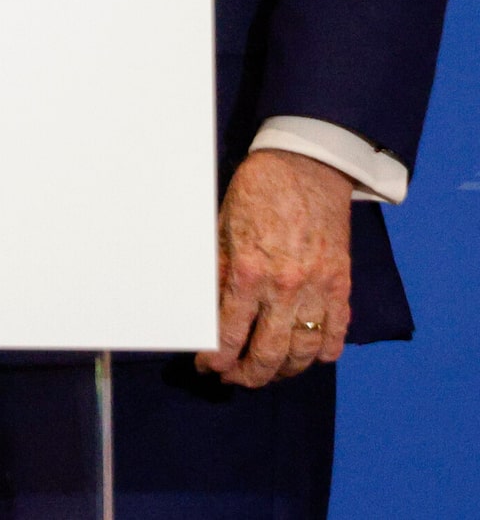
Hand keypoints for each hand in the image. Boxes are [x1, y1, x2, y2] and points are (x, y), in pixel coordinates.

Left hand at [198, 148, 351, 387]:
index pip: (230, 334)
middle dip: (248, 375)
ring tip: (266, 373)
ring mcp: (318, 289)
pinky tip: (307, 358)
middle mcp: (286, 287)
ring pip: (304, 352)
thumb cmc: (257, 193)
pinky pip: (336, 333)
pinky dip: (323, 353)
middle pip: (269, 354)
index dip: (216, 358)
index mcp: (248, 272)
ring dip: (283, 371)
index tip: (207, 365)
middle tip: (233, 378)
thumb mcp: (221, 229)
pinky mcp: (341, 285)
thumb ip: (218, 273)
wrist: (306, 167)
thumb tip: (205, 312)